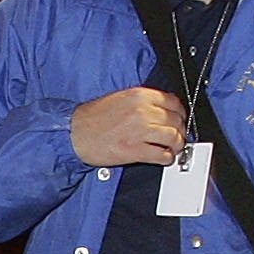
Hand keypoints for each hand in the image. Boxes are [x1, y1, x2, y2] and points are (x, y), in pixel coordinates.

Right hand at [71, 88, 189, 167]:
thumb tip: (162, 111)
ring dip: (176, 145)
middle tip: (177, 137)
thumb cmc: (92, 118)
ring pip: (173, 137)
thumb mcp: (120, 99)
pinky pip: (161, 155)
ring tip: (172, 149)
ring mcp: (140, 130)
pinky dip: (166, 158)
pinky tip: (163, 158)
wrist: (74, 134)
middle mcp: (142, 111)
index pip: (173, 102)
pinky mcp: (135, 150)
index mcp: (139, 96)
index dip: (180, 113)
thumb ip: (142, 102)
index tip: (179, 119)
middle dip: (180, 131)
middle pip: (176, 120)